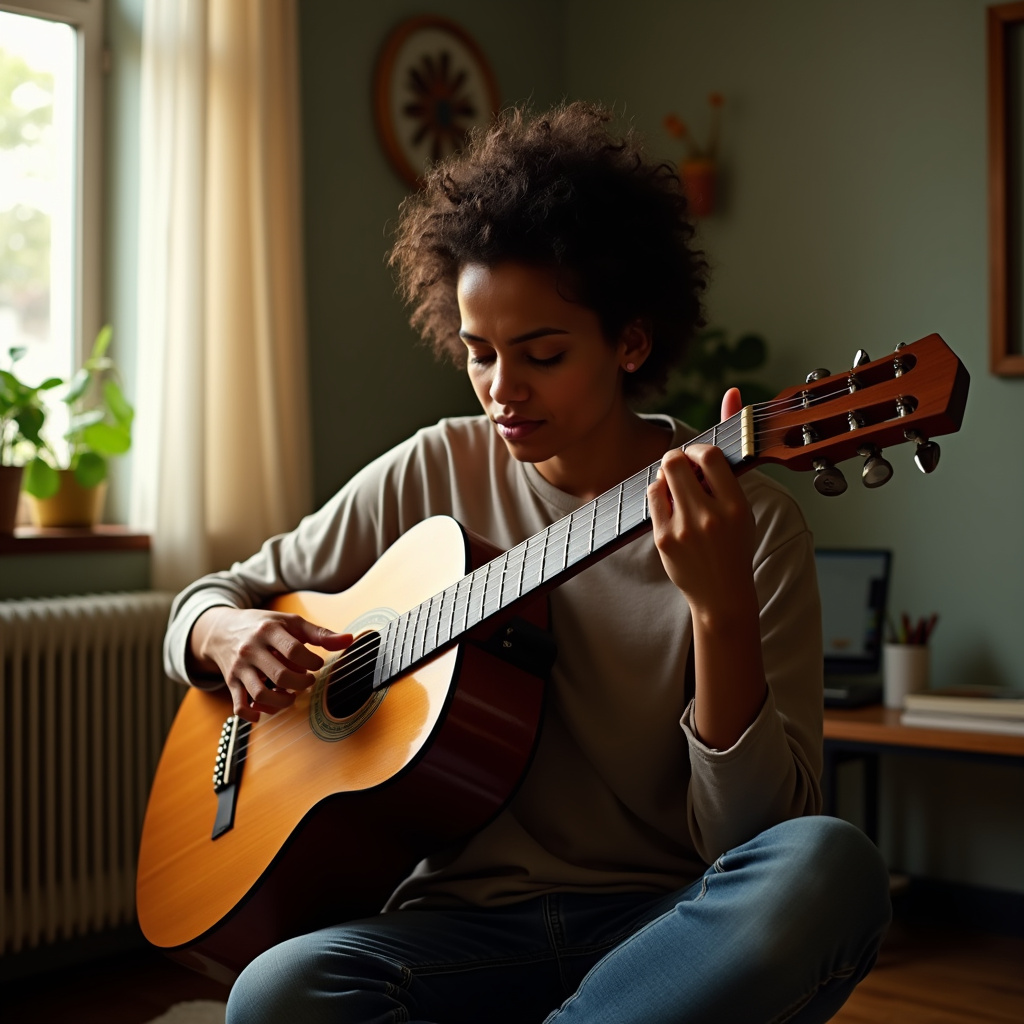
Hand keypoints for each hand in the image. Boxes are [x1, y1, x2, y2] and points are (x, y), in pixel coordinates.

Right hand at [190, 607, 351, 721]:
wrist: (222, 630)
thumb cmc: (264, 626)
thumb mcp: (290, 623)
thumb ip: (320, 633)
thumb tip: (349, 640)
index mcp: (269, 631)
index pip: (294, 650)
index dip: (312, 662)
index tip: (316, 665)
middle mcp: (252, 649)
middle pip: (280, 675)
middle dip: (301, 683)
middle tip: (308, 681)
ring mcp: (240, 668)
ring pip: (261, 694)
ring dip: (282, 701)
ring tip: (291, 696)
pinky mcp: (231, 683)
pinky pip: (239, 706)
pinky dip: (253, 714)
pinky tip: (266, 711)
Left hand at [646, 387, 755, 617]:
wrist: (722, 594)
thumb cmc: (735, 543)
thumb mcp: (743, 502)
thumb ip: (731, 452)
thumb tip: (732, 391)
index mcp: (736, 505)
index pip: (708, 455)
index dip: (700, 453)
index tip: (702, 462)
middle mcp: (710, 515)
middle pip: (674, 460)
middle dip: (676, 460)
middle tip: (684, 471)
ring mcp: (684, 528)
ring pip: (660, 478)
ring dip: (667, 479)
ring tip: (682, 495)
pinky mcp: (664, 538)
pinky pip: (652, 497)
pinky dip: (660, 496)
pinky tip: (672, 509)